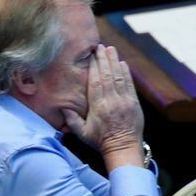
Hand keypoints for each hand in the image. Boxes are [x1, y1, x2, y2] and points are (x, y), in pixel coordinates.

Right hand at [62, 45, 144, 170]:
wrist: (123, 149)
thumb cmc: (101, 141)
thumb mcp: (82, 134)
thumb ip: (72, 120)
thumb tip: (62, 108)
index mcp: (98, 107)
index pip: (94, 82)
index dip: (93, 67)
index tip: (91, 56)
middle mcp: (111, 101)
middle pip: (106, 75)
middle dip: (103, 59)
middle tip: (100, 46)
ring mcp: (124, 101)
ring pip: (118, 77)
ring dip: (114, 61)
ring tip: (111, 49)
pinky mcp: (134, 103)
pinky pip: (129, 84)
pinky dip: (126, 72)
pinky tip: (123, 63)